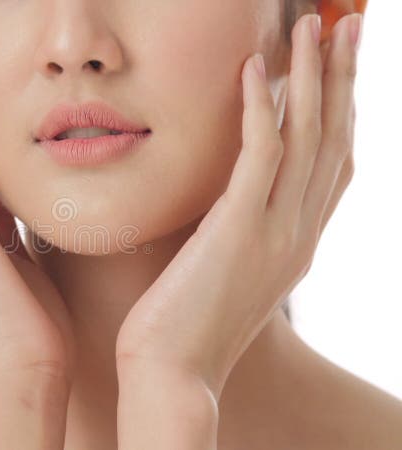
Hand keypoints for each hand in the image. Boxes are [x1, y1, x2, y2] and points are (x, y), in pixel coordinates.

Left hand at [115, 12, 361, 448]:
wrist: (172, 375)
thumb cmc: (184, 328)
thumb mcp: (225, 274)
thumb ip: (238, 235)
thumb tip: (225, 204)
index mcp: (296, 243)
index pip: (333, 164)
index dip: (343, 111)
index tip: (340, 67)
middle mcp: (298, 233)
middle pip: (334, 139)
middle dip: (343, 77)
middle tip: (351, 25)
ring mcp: (275, 232)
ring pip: (308, 136)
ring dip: (313, 75)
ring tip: (317, 23)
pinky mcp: (238, 230)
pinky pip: (260, 154)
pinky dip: (262, 106)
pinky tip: (257, 67)